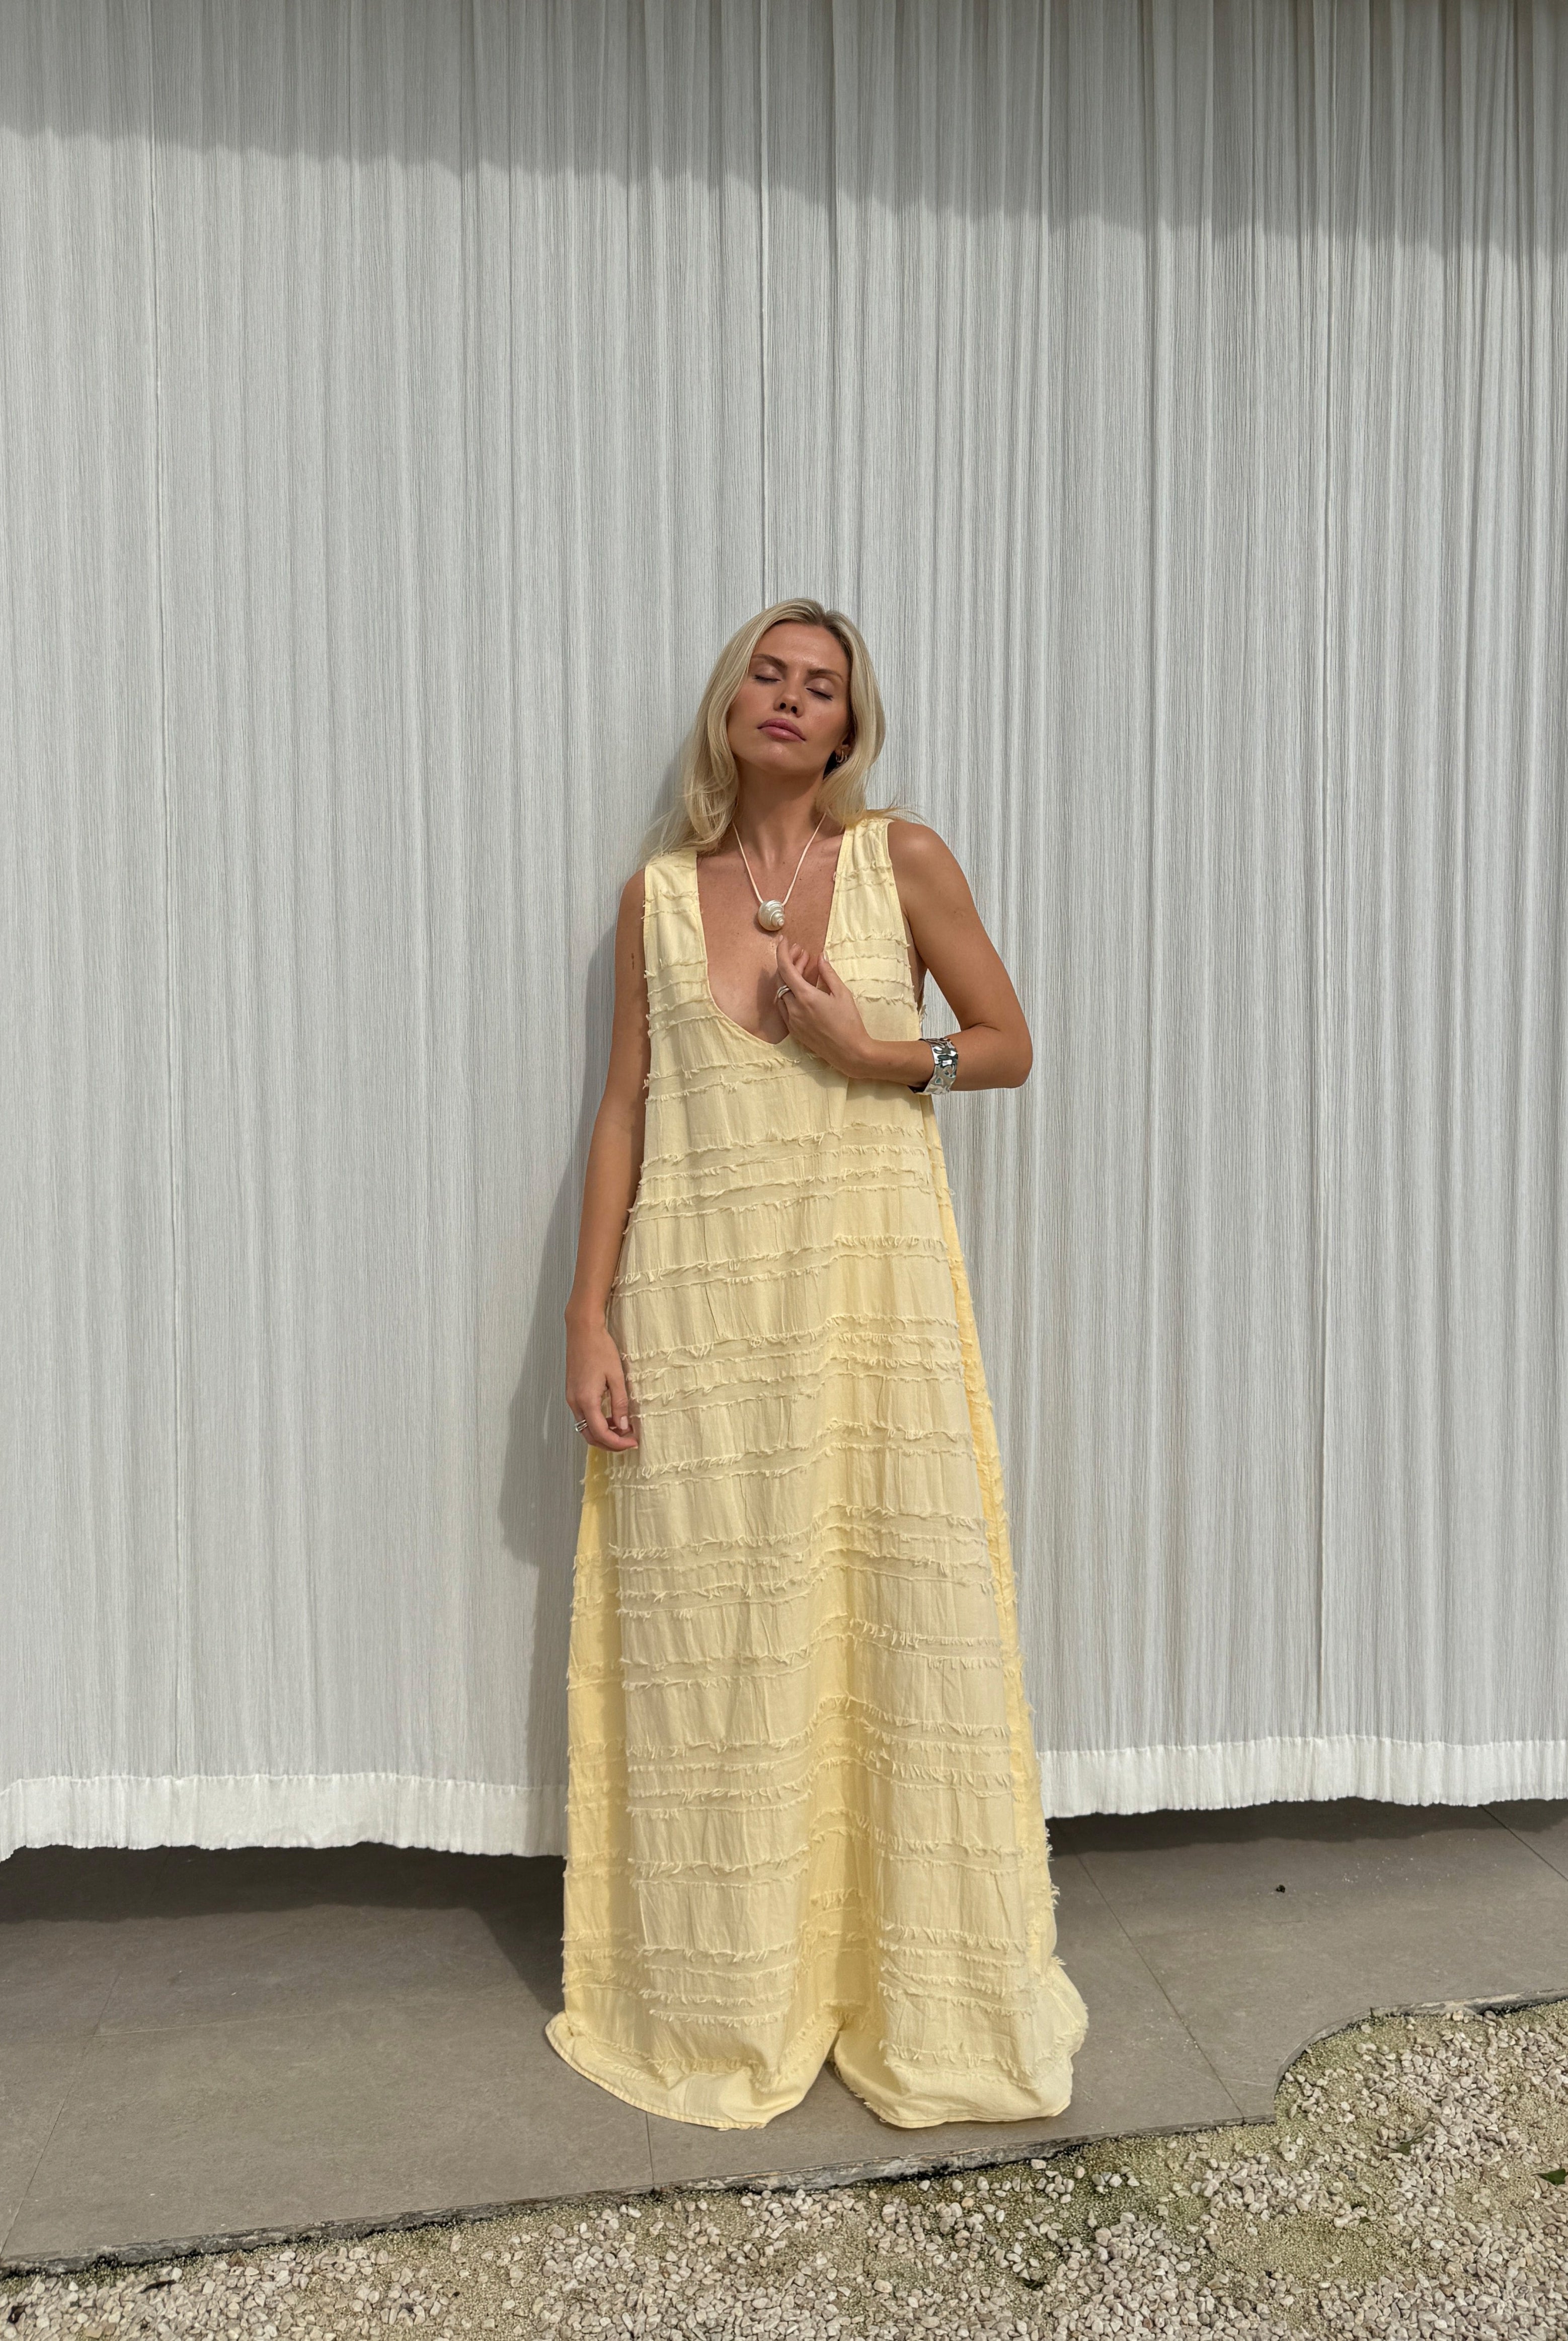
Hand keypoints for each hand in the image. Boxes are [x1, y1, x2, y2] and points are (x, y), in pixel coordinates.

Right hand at [565, 1322, 638, 1449]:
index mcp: (586, 1400)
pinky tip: (611, 1417)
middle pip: (590, 1436)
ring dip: (603, 1434)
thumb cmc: (599, 1348)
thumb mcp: (616, 1377)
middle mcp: (575, 1402)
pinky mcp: (572, 1393)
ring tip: (622, 1430)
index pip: (601, 1433)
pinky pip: (583, 1416)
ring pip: (585, 1428)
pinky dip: (596, 1423)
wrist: (582, 1330)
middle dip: (610, 1444)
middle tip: (628, 1441)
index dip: (618, 1443)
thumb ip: (620, 1403)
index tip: (633, 1442)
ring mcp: (571, 1398)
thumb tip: (623, 1426)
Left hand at [774, 938, 877, 1077]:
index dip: (782, 952)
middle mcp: (794, 1009)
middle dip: (790, 963)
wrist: (850, 1052)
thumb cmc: (850, 1022)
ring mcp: (792, 1021)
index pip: (785, 969)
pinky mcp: (794, 1031)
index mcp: (806, 997)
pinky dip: (789, 994)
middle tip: (802, 953)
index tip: (784, 941)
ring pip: (781, 994)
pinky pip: (784, 1008)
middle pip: (782, 980)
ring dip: (789, 979)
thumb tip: (820, 957)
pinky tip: (801, 989)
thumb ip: (828, 973)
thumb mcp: (842, 993)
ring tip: (805, 969)